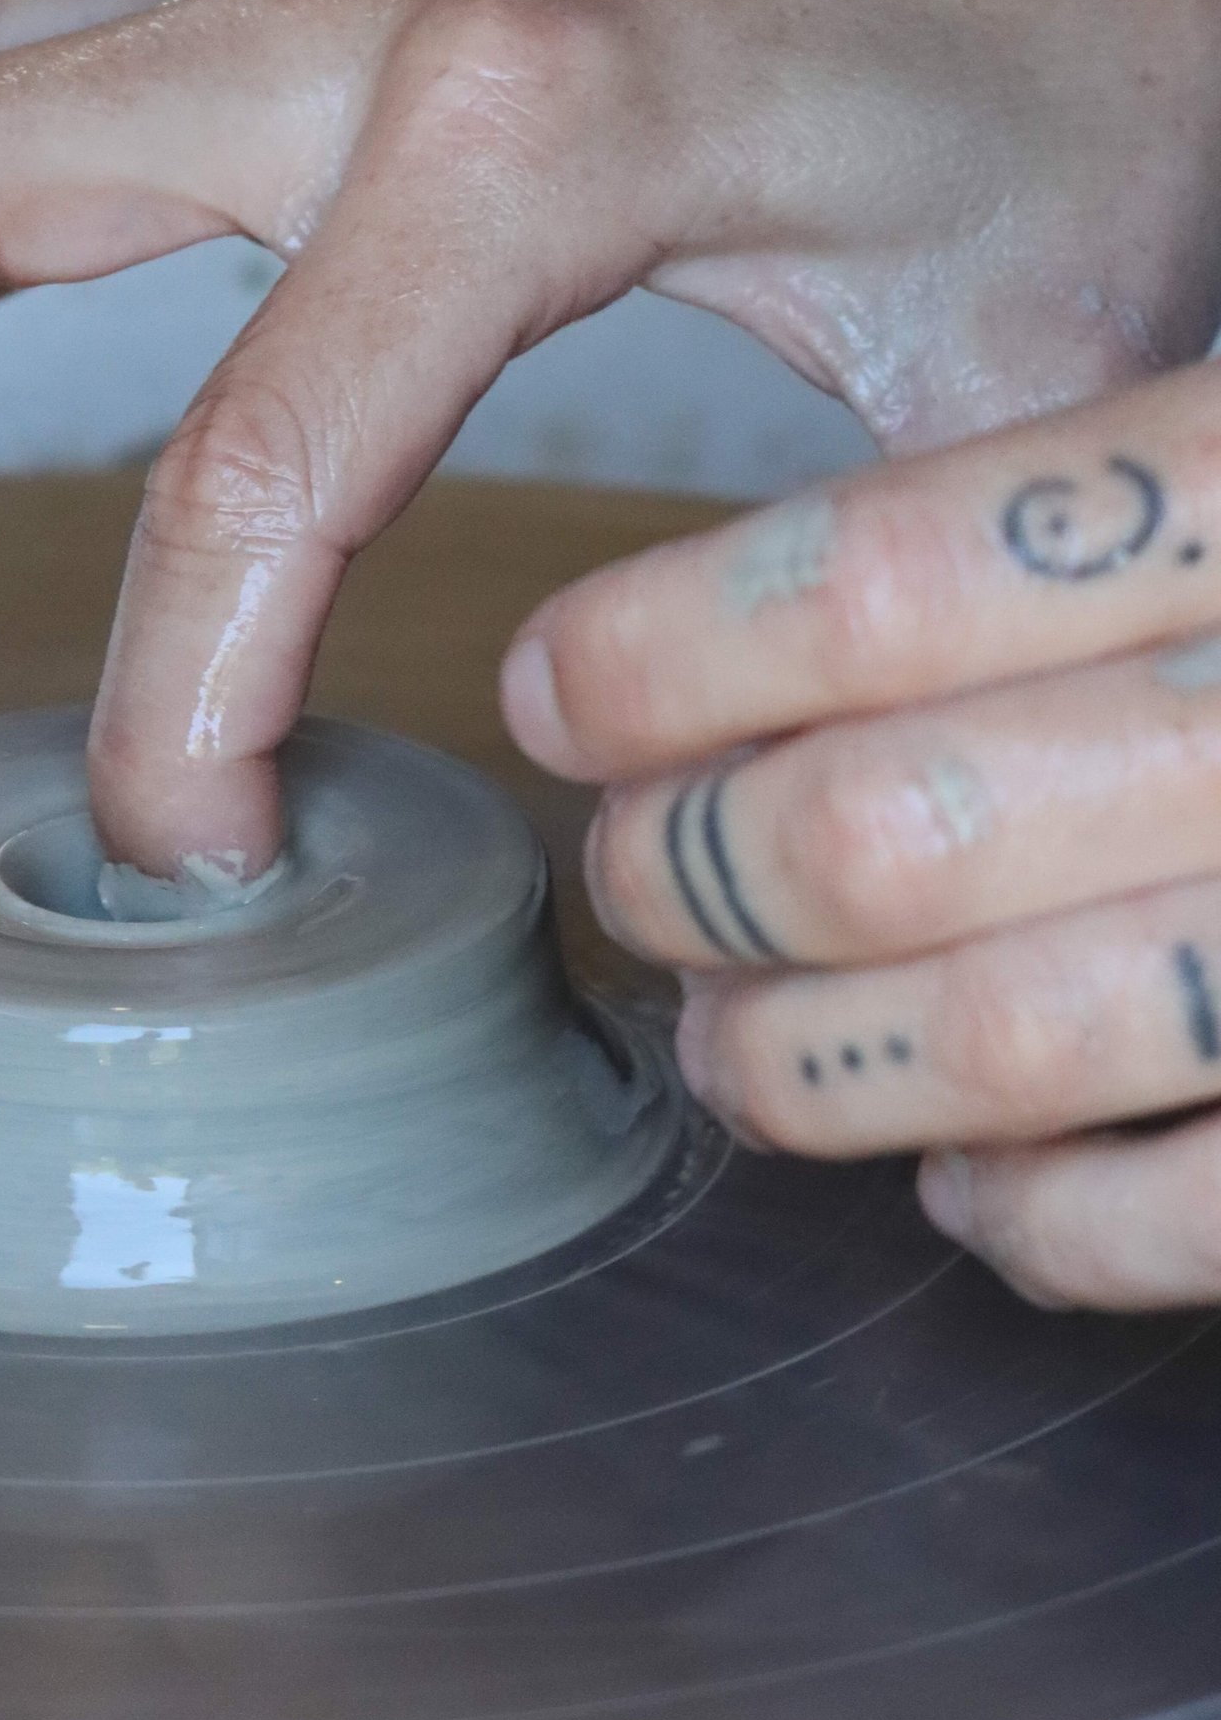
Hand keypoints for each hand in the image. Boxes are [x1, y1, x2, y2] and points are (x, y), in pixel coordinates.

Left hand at [504, 364, 1220, 1307]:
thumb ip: (1074, 502)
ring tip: (725, 1035)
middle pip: (891, 828)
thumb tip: (710, 654)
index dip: (667, 652)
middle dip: (694, 869)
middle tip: (628, 867)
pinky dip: (1025, 1217)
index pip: (888, 573)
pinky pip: (1170, 1217)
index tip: (560, 685)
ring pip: (996, 1040)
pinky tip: (958, 1181)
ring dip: (799, 1061)